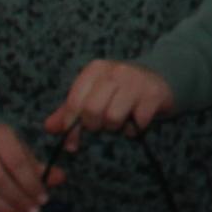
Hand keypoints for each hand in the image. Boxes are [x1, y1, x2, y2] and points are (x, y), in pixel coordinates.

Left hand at [46, 58, 176, 136]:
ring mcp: (136, 81)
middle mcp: (115, 71)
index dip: (70, 126)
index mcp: (96, 69)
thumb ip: (70, 110)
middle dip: (95, 125)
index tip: (73, 142)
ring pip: (113, 117)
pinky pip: (136, 123)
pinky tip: (136, 121)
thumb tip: (49, 127)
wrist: (162, 77)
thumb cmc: (122, 88)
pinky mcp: (154, 94)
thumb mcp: (94, 93)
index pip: (75, 101)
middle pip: (92, 111)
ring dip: (115, 127)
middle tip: (102, 124)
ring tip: (120, 121)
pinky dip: (134, 129)